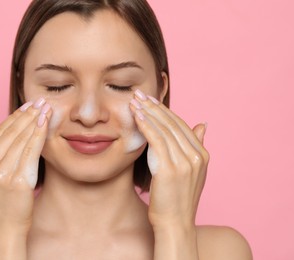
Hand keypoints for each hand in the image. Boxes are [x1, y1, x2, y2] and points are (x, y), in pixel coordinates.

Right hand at [0, 99, 51, 235]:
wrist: (3, 230)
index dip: (14, 117)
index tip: (26, 106)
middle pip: (11, 134)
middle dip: (27, 115)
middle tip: (40, 102)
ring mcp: (2, 174)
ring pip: (21, 140)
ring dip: (35, 121)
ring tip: (46, 109)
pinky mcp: (19, 181)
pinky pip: (31, 152)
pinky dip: (39, 135)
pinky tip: (46, 123)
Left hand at [130, 90, 208, 229]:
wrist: (175, 224)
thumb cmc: (177, 199)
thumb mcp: (192, 171)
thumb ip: (196, 146)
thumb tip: (202, 125)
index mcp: (202, 155)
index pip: (182, 125)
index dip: (165, 111)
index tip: (151, 100)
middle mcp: (196, 156)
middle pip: (173, 124)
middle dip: (154, 107)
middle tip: (140, 94)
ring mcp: (185, 162)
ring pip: (164, 129)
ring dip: (147, 113)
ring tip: (134, 101)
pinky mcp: (170, 168)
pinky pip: (156, 140)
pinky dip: (145, 125)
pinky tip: (136, 116)